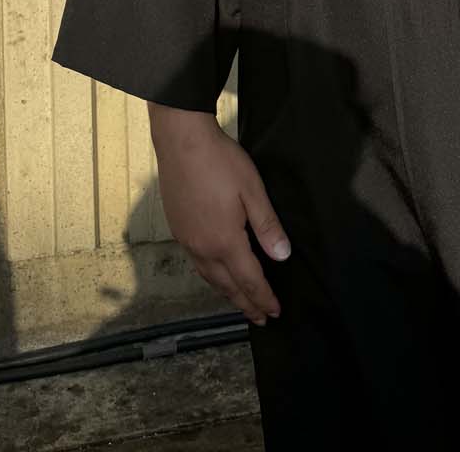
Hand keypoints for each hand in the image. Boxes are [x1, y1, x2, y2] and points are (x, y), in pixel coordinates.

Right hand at [147, 103, 291, 326]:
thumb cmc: (220, 161)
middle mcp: (202, 248)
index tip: (275, 312)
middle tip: (261, 319)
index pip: (249, 280)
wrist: (181, 140)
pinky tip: (215, 273)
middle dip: (246, 304)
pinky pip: (197, 264)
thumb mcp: (252, 190)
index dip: (264, 298)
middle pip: (227, 286)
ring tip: (240, 302)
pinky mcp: (177, 228)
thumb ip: (267, 226)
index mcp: (225, 241)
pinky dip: (211, 277)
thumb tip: (282, 257)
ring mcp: (186, 240)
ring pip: (209, 278)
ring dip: (227, 293)